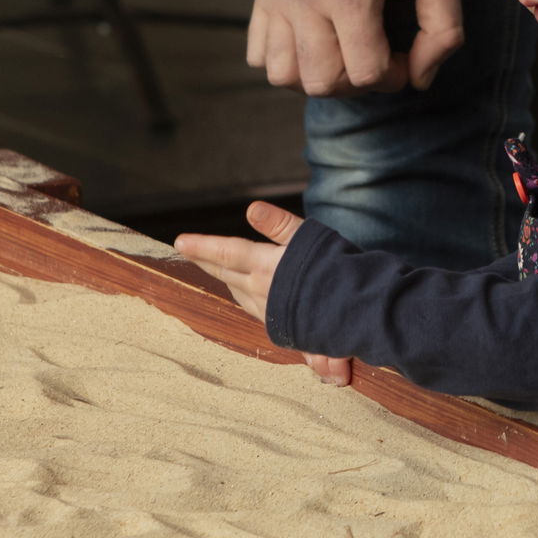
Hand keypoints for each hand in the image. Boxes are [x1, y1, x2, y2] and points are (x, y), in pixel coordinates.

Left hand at [174, 201, 354, 385]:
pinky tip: (250, 298)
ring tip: (216, 272)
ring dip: (226, 280)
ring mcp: (270, 313)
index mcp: (265, 266)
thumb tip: (252, 208)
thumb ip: (280, 224)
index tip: (180, 241)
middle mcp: (261, 291)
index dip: (202, 246)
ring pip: (239, 294)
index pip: (225, 253)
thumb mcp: (310, 240)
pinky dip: (247, 298)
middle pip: (226, 274)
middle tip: (188, 251)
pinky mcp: (283, 329)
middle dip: (206, 261)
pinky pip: (257, 311)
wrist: (358, 315)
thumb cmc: (336, 271)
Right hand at [248, 0, 463, 96]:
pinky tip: (313, 41)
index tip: (405, 52)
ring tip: (341, 51)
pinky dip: (286, 60)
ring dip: (317, 75)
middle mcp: (304, 1)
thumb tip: (421, 78)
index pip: (365, 73)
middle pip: (322, 82)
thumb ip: (442, 28)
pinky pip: (259, 53)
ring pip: (284, 76)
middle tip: (376, 53)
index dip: (395, 76)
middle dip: (357, 81)